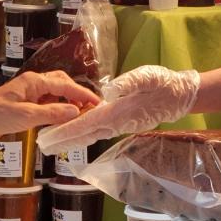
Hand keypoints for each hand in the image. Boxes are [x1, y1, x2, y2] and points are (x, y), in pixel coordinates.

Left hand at [0, 70, 100, 141]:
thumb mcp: (26, 116)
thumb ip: (52, 113)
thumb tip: (76, 111)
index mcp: (35, 81)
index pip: (65, 84)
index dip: (82, 93)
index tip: (96, 102)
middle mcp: (34, 83)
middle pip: (62, 83)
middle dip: (76, 93)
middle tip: (90, 106)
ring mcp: (29, 93)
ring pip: (55, 92)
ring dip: (67, 101)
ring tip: (79, 113)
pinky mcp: (25, 104)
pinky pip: (47, 102)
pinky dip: (57, 108)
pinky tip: (61, 118)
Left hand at [37, 65, 199, 153]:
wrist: (179, 96)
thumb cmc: (162, 83)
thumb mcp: (146, 77)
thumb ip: (127, 84)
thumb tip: (108, 92)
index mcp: (117, 111)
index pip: (85, 122)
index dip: (65, 130)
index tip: (47, 137)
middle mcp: (115, 122)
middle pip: (84, 133)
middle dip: (62, 139)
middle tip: (41, 144)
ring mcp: (119, 124)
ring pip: (90, 134)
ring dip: (71, 138)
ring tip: (52, 140)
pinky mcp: (122, 122)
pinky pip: (98, 130)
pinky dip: (83, 133)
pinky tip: (76, 132)